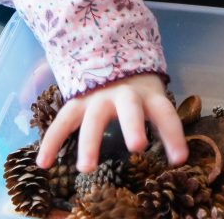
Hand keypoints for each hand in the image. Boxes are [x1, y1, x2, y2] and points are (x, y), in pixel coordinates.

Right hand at [36, 72, 187, 172]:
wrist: (109, 56)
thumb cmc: (136, 90)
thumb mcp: (151, 97)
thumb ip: (159, 121)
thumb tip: (177, 157)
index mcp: (148, 95)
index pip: (164, 113)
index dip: (173, 134)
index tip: (180, 159)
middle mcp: (124, 94)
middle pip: (129, 108)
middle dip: (133, 125)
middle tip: (137, 146)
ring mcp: (98, 97)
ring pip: (94, 118)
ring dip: (90, 142)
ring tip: (86, 168)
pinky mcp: (77, 102)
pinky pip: (63, 121)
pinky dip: (52, 141)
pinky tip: (43, 163)